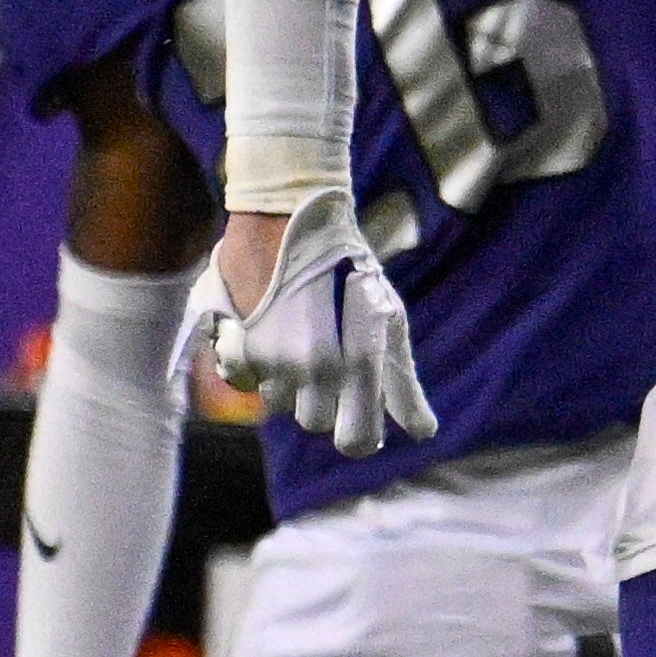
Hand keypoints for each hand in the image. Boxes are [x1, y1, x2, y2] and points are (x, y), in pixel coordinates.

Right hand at [189, 186, 432, 454]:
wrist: (289, 214)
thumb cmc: (350, 267)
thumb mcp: (388, 318)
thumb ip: (401, 383)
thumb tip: (425, 433)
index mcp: (354, 363)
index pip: (356, 441)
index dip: (359, 436)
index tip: (357, 417)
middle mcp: (309, 368)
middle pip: (314, 422)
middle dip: (323, 398)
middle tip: (327, 352)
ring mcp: (267, 360)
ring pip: (278, 403)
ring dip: (288, 380)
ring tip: (298, 332)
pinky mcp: (231, 346)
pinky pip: (245, 384)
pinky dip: (256, 366)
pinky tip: (268, 330)